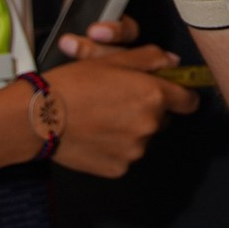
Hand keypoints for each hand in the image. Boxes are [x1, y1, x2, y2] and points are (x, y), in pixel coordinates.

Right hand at [41, 45, 199, 177]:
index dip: (181, 96)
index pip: (189, 101)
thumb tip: (174, 63)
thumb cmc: (74, 82)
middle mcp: (150, 126)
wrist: (39, 117)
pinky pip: (125, 155)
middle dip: (148, 111)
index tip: (172, 94)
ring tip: (102, 118)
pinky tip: (95, 135)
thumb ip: (150, 58)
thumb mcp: (113, 59)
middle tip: (119, 102)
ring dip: (131, 130)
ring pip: (143, 138)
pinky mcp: (118, 168)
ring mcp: (135, 150)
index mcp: (153, 96)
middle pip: (162, 119)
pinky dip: (115, 147)